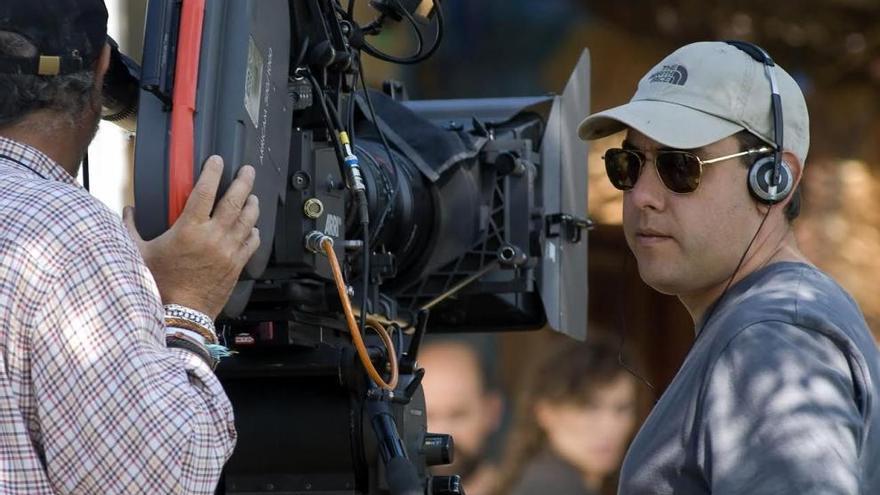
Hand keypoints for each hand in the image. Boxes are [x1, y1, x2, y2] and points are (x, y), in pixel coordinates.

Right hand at [124, 155, 259, 318]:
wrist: (181, 313)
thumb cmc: (160, 285)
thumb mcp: (139, 253)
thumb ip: (131, 228)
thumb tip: (126, 210)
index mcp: (189, 229)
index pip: (205, 191)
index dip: (212, 172)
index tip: (217, 160)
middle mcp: (213, 236)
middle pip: (235, 200)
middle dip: (243, 181)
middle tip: (247, 170)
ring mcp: (229, 250)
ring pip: (248, 219)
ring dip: (252, 204)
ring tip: (252, 195)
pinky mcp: (237, 264)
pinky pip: (252, 242)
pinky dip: (254, 231)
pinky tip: (253, 227)